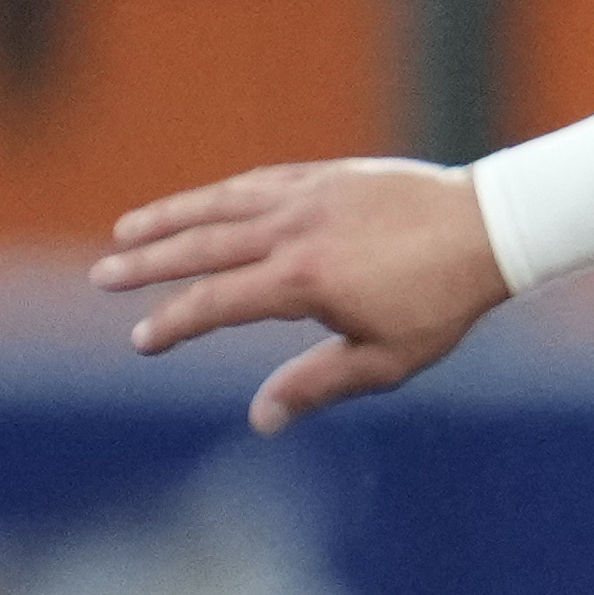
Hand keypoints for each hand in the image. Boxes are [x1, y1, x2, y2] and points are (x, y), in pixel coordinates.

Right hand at [94, 159, 512, 429]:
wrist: (490, 226)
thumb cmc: (443, 301)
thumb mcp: (387, 358)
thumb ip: (318, 384)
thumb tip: (260, 419)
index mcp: (303, 279)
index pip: (216, 302)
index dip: (173, 322)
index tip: (142, 340)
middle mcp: (295, 230)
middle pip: (202, 246)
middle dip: (148, 263)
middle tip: (103, 275)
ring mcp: (309, 196)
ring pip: (221, 204)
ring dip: (170, 216)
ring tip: (125, 230)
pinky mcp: (328, 175)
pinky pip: (259, 182)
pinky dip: (222, 194)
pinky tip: (201, 204)